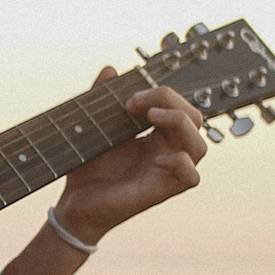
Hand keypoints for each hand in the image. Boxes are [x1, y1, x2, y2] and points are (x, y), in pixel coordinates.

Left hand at [52, 70, 204, 243]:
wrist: (74, 204)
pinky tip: (155, 158)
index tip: (130, 97)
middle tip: (136, 104)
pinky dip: (180, 163)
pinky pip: (192, 177)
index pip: (179, 106)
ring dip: (180, 124)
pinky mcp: (161, 192)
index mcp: (156, 136)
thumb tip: (110, 70)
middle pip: (195, 119)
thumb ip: (102, 98)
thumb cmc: (87, 169)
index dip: (162, 94)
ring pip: (200, 145)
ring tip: (151, 117)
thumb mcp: (93, 128)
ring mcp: (166, 172)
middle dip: (171, 101)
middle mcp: (167, 151)